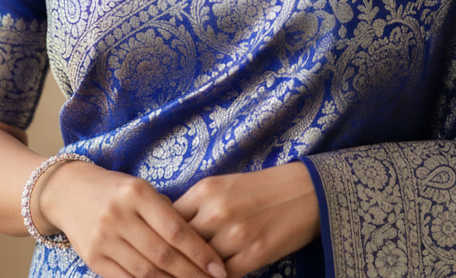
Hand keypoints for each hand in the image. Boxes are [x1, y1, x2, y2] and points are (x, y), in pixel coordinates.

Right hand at [35, 160, 227, 277]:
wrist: (68, 192)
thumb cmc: (116, 189)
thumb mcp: (141, 189)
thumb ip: (165, 213)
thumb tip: (199, 245)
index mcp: (137, 193)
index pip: (175, 228)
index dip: (199, 251)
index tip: (219, 267)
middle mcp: (120, 216)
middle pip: (162, 254)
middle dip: (191, 274)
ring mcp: (104, 239)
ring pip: (145, 272)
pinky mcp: (93, 259)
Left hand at [172, 163, 319, 277]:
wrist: (304, 192)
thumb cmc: (259, 189)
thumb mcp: (222, 187)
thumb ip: (194, 207)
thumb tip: (165, 228)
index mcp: (204, 190)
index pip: (167, 221)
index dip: (159, 238)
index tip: (152, 250)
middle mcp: (216, 211)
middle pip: (179, 246)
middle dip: (171, 261)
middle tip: (160, 270)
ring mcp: (234, 235)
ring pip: (198, 265)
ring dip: (191, 272)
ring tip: (182, 275)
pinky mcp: (253, 255)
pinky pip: (222, 276)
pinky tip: (212, 277)